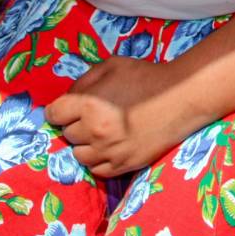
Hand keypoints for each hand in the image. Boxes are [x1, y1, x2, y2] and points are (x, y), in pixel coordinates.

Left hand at [45, 57, 207, 177]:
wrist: (180, 99)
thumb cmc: (146, 77)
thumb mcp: (111, 66)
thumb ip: (84, 81)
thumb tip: (68, 97)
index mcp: (89, 104)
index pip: (54, 114)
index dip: (59, 109)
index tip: (66, 108)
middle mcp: (95, 131)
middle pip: (67, 133)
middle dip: (75, 123)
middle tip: (93, 115)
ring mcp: (109, 152)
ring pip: (79, 154)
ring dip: (85, 143)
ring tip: (101, 132)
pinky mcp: (123, 166)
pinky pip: (97, 169)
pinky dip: (99, 159)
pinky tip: (110, 146)